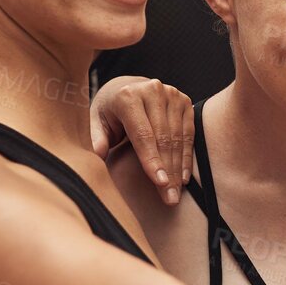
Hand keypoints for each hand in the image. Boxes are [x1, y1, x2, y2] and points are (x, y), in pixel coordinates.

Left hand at [89, 76, 193, 204]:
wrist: (127, 87)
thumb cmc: (109, 110)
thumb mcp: (96, 120)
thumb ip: (97, 137)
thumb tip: (99, 154)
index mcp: (128, 96)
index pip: (143, 134)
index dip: (152, 160)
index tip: (159, 183)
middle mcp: (153, 91)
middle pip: (163, 138)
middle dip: (168, 171)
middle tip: (169, 198)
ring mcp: (172, 94)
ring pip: (178, 138)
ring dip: (178, 168)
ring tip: (176, 192)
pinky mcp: (185, 101)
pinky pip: (189, 134)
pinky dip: (187, 157)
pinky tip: (184, 177)